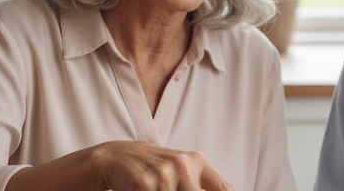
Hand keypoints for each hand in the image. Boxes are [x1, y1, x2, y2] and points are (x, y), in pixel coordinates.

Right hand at [95, 141, 233, 190]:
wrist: (119, 156)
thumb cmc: (156, 168)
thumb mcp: (183, 170)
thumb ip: (202, 182)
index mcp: (198, 162)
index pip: (223, 189)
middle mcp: (183, 165)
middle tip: (171, 190)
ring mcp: (164, 173)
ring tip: (158, 187)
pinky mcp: (144, 183)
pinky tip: (144, 189)